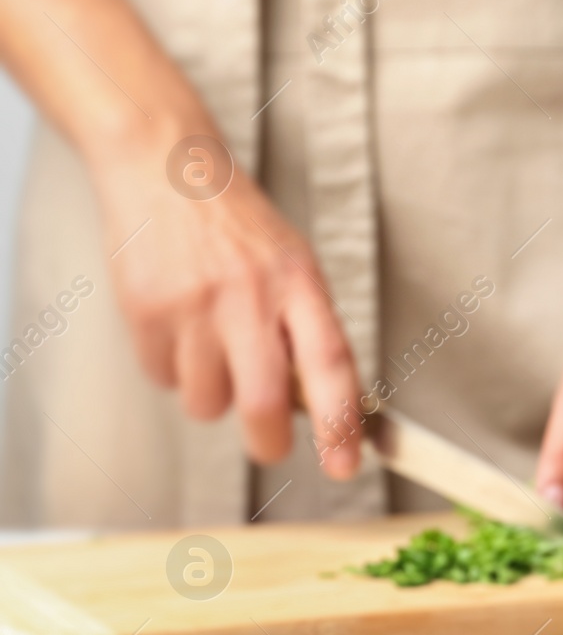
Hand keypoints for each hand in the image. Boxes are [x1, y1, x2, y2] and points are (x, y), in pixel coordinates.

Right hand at [89, 119, 362, 476]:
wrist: (167, 168)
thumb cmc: (239, 228)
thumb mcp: (292, 265)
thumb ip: (307, 329)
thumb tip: (321, 409)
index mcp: (300, 283)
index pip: (331, 366)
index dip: (341, 424)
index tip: (345, 465)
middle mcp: (250, 294)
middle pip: (265, 400)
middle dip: (269, 442)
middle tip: (271, 447)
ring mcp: (194, 303)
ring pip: (208, 402)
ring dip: (213, 398)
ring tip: (213, 351)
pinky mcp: (145, 310)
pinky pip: (164, 380)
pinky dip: (173, 372)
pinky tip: (177, 328)